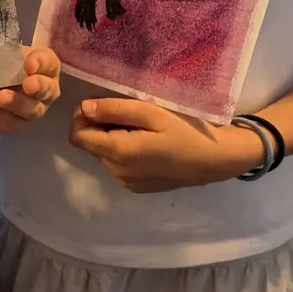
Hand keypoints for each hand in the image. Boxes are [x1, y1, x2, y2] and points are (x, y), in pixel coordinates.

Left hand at [0, 47, 61, 134]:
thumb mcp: (0, 54)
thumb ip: (5, 55)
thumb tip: (1, 57)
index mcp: (44, 66)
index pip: (49, 63)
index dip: (41, 63)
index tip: (29, 64)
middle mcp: (45, 89)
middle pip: (48, 89)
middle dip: (38, 86)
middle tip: (28, 85)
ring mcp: (34, 109)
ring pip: (32, 110)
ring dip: (17, 103)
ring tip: (1, 97)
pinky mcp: (17, 123)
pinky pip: (11, 121)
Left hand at [69, 97, 263, 192]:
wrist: (215, 160)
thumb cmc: (186, 130)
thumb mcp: (151, 112)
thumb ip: (114, 109)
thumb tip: (84, 108)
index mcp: (118, 152)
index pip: (77, 136)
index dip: (81, 118)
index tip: (100, 105)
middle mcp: (116, 172)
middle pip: (90, 145)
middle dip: (100, 126)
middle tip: (128, 112)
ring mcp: (126, 182)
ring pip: (104, 155)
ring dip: (112, 138)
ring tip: (141, 127)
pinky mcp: (136, 186)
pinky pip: (118, 165)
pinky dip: (123, 151)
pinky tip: (147, 142)